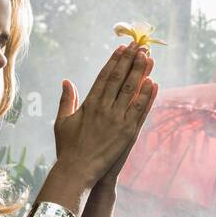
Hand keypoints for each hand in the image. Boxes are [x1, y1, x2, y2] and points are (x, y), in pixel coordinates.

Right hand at [54, 46, 158, 186]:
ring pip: (132, 90)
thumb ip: (66, 100)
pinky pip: (140, 110)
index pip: (104, 76)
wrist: (77, 171)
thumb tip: (66, 81)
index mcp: (89, 103)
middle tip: (139, 45)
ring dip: (141, 72)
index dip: (114, 61)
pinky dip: (147, 96)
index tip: (122, 48)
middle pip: (120, 78)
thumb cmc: (67, 148)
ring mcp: (117, 119)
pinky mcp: (128, 132)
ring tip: (148, 57)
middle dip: (130, 60)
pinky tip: (154, 82)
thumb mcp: (62, 121)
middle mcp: (104, 108)